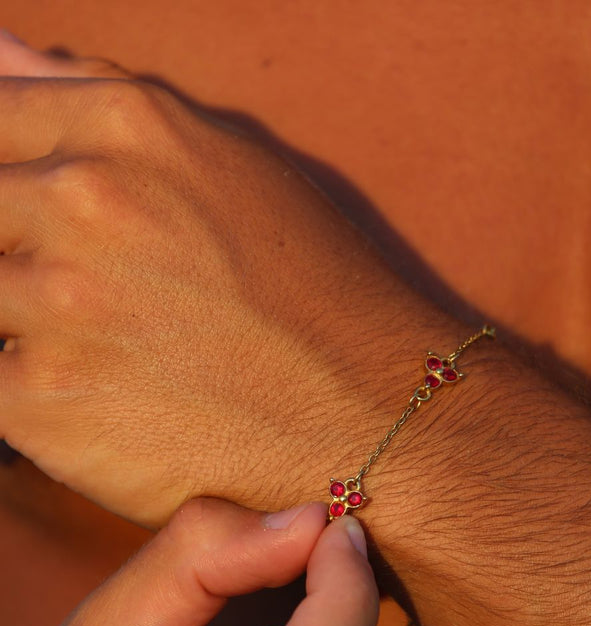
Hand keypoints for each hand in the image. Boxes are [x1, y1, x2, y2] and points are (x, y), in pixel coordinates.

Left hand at [0, 36, 447, 525]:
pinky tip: (93, 399)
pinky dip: (24, 391)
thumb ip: (99, 101)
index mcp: (127, 130)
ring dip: (19, 322)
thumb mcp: (228, 165)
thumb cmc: (314, 293)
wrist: (369, 420)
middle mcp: (82, 205)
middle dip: (13, 254)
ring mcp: (55, 307)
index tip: (29, 222)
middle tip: (90, 300)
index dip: (4, 173)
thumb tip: (2, 56)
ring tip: (103, 351)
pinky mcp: (43, 404)